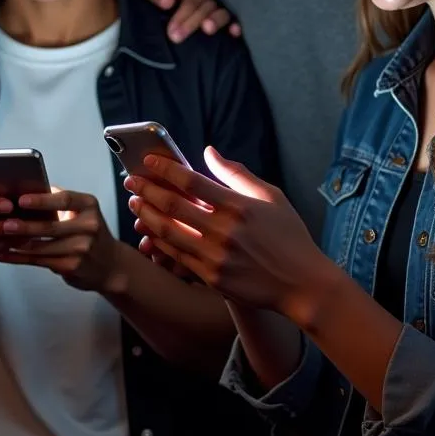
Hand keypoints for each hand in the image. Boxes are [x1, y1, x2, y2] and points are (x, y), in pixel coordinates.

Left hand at [0, 190, 122, 292]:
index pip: (64, 200)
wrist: (111, 265)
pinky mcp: (72, 266)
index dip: (42, 200)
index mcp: (88, 206)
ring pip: (42, 246)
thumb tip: (29, 186)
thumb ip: (60, 200)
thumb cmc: (89, 233)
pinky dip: (18, 258)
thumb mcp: (83, 211)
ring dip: (16, 244)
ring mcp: (82, 248)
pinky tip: (2, 255)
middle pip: (51, 226)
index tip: (21, 199)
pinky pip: (39, 261)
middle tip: (4, 222)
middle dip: (25, 225)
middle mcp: (89, 226)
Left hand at [124, 147, 331, 321]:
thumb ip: (236, 173)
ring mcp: (216, 256)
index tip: (149, 161)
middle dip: (147, 189)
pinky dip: (159, 241)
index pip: (192, 180)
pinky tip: (150, 231)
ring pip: (169, 232)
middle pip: (173, 205)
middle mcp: (224, 230)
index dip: (165, 168)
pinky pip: (177, 256)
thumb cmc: (289, 236)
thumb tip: (209, 152)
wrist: (303, 284)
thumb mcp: (270, 196)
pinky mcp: (212, 278)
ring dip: (147, 215)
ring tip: (135, 203)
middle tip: (131, 180)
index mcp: (238, 205)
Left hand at [144, 0, 239, 42]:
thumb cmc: (158, 9)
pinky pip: (234, 25)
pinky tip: (234, 33)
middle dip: (192, 21)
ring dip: (216, 20)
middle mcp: (207, 1)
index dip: (184, 11)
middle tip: (176, 38)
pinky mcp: (224, 29)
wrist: (160, 26)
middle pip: (207, 6)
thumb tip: (167, 1)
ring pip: (223, 13)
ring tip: (207, 30)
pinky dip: (235, 27)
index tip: (171, 30)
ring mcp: (217, 14)